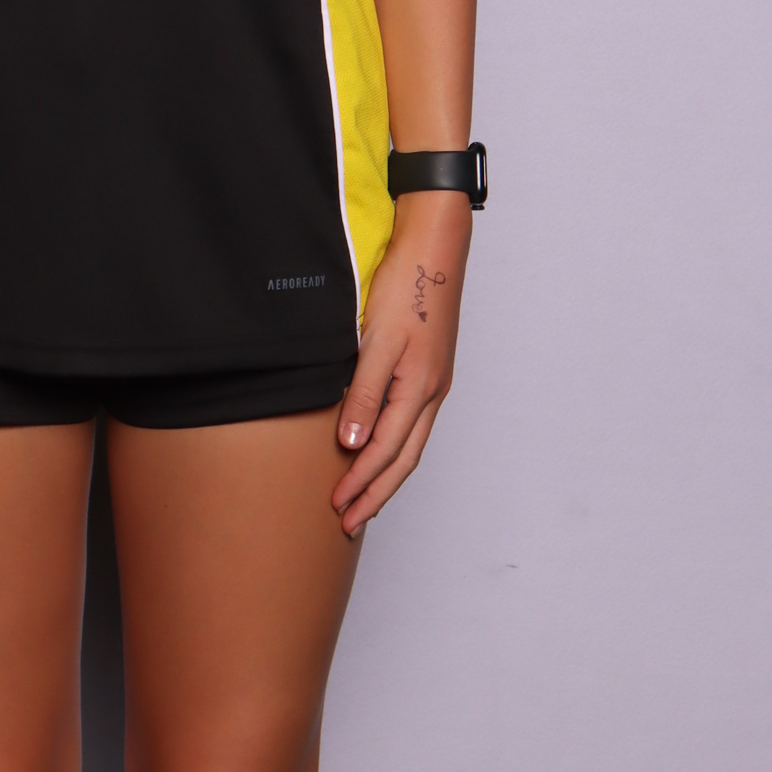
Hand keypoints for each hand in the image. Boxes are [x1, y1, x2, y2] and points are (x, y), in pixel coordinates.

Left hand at [331, 192, 471, 536]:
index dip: (361, 483)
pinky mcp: (428, 370)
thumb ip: (364, 394)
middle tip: (350, 523)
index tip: (337, 508)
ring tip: (364, 499)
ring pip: (409, 443)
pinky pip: (410, 422)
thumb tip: (350, 445)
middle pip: (403, 459)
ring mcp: (432, 382)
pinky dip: (393, 446)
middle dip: (377, 494)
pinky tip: (378, 449)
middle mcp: (430, 393)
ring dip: (385, 475)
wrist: (435, 248)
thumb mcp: (378, 341)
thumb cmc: (407, 287)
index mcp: (419, 389)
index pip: (385, 452)